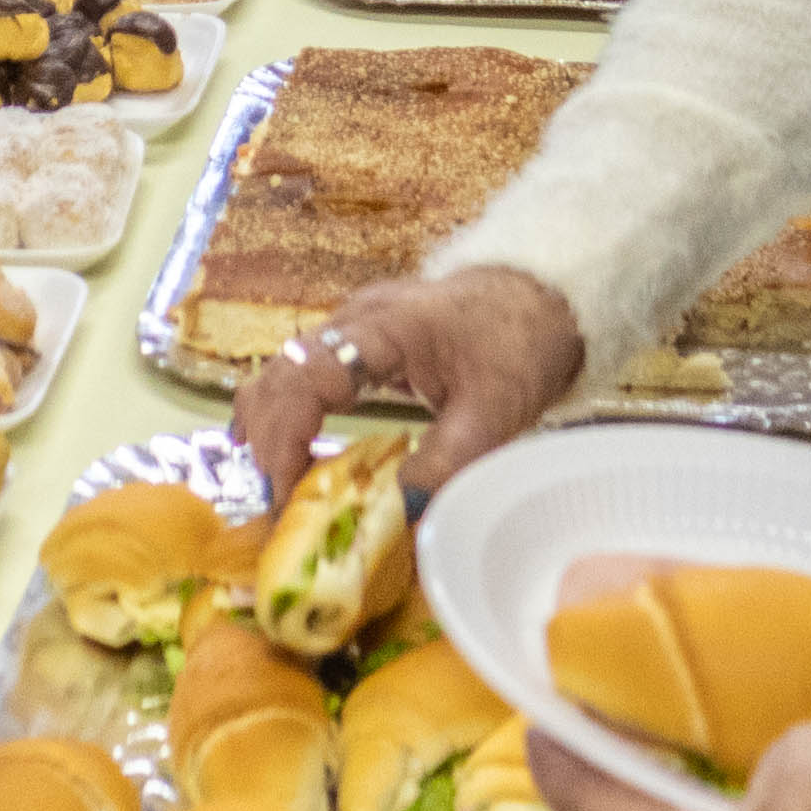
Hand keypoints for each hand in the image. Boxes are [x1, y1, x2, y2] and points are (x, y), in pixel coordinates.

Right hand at [235, 262, 584, 499]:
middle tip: (279, 505)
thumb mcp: (494, 412)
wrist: (542, 296)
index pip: (309, 376)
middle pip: (283, 374)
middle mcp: (355, 319)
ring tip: (273, 485)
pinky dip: (283, 412)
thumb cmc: (519, 344)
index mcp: (386, 328)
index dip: (287, 433)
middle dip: (269, 440)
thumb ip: (446, 462)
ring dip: (269, 426)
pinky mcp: (355, 338)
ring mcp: (351, 323)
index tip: (289, 488)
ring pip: (283, 370)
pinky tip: (274, 449)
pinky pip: (301, 371)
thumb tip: (398, 513)